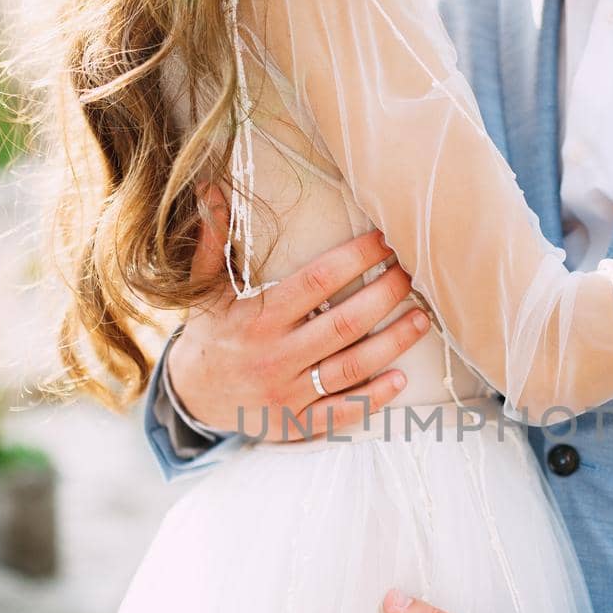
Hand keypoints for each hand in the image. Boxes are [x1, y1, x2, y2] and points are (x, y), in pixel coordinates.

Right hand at [168, 229, 430, 439]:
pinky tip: (400, 377)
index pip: (318, 281)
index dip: (356, 259)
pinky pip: (341, 411)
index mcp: (259, 317)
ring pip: (350, 367)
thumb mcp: (207, 289)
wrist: (191, 396)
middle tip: (412, 275)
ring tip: (421, 319)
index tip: (385, 240)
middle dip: (384, 296)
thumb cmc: (211, 334)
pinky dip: (373, 397)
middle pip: (344, 323)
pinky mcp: (296, 422)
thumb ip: (213, 242)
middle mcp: (275, 355)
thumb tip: (210, 191)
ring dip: (392, 343)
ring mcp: (288, 391)